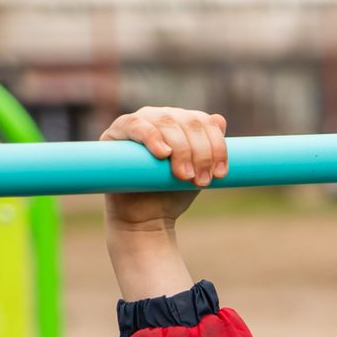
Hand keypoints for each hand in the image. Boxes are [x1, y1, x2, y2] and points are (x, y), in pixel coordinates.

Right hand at [101, 106, 229, 230]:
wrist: (145, 218)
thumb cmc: (171, 194)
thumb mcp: (197, 174)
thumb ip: (209, 151)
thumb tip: (219, 119)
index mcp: (181, 123)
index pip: (203, 121)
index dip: (216, 146)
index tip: (220, 174)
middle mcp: (160, 118)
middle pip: (188, 121)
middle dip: (201, 152)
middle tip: (201, 180)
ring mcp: (139, 122)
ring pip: (166, 121)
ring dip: (182, 149)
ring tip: (185, 177)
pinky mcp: (115, 133)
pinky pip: (135, 124)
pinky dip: (152, 137)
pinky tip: (163, 154)